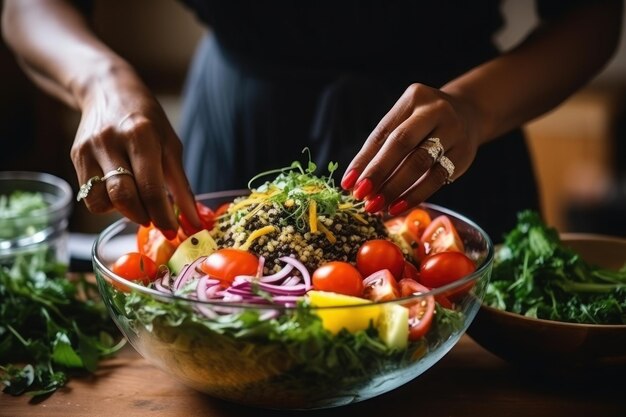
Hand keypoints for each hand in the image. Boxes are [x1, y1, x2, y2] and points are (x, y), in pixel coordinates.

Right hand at [71, 66, 198, 236]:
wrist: (108, 90)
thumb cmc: (147, 120)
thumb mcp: (171, 145)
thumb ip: (181, 185)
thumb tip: (193, 219)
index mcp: (140, 135)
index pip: (150, 187)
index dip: (162, 215)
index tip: (172, 231)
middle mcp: (111, 142)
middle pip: (123, 197)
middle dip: (143, 216)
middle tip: (156, 218)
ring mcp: (89, 149)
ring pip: (101, 200)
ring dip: (123, 211)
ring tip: (138, 202)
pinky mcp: (76, 156)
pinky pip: (89, 195)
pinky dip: (108, 203)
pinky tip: (121, 191)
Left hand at [341, 83, 480, 215]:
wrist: (470, 115)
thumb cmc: (424, 123)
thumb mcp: (403, 123)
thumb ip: (381, 148)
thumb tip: (354, 182)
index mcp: (413, 98)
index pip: (382, 132)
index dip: (363, 159)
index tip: (348, 183)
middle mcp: (435, 110)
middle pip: (401, 143)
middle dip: (378, 172)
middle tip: (361, 195)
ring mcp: (453, 131)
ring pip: (419, 162)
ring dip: (394, 187)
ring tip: (376, 205)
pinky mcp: (463, 154)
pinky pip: (436, 178)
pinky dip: (414, 195)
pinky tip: (398, 206)